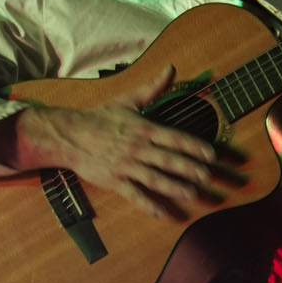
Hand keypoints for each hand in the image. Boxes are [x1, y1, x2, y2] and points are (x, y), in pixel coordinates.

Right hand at [16, 65, 241, 218]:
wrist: (69, 134)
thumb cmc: (101, 117)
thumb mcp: (128, 100)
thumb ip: (153, 87)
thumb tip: (171, 68)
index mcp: (143, 128)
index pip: (174, 137)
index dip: (194, 146)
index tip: (212, 154)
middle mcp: (137, 147)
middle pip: (168, 159)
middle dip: (189, 168)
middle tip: (208, 176)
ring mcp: (126, 165)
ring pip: (154, 178)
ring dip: (174, 187)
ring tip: (192, 194)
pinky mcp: (114, 180)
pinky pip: (134, 194)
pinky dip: (149, 204)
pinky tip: (163, 214)